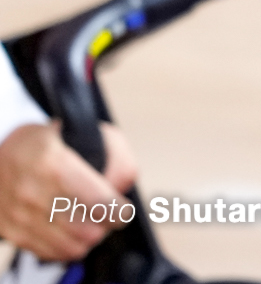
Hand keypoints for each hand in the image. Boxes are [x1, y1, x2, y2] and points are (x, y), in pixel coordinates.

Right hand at [0, 121, 137, 260]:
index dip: (120, 211)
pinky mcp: (10, 231)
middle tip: (108, 213)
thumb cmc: (53, 142)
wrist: (0, 154)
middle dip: (106, 225)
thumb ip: (118, 159)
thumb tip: (120, 192)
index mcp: (53, 162)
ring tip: (91, 221)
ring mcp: (18, 215)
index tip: (123, 207)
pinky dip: (67, 245)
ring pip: (72, 247)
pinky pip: (50, 253)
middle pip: (88, 231)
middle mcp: (32, 191)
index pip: (99, 203)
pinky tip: (71, 229)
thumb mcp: (90, 132)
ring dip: (88, 237)